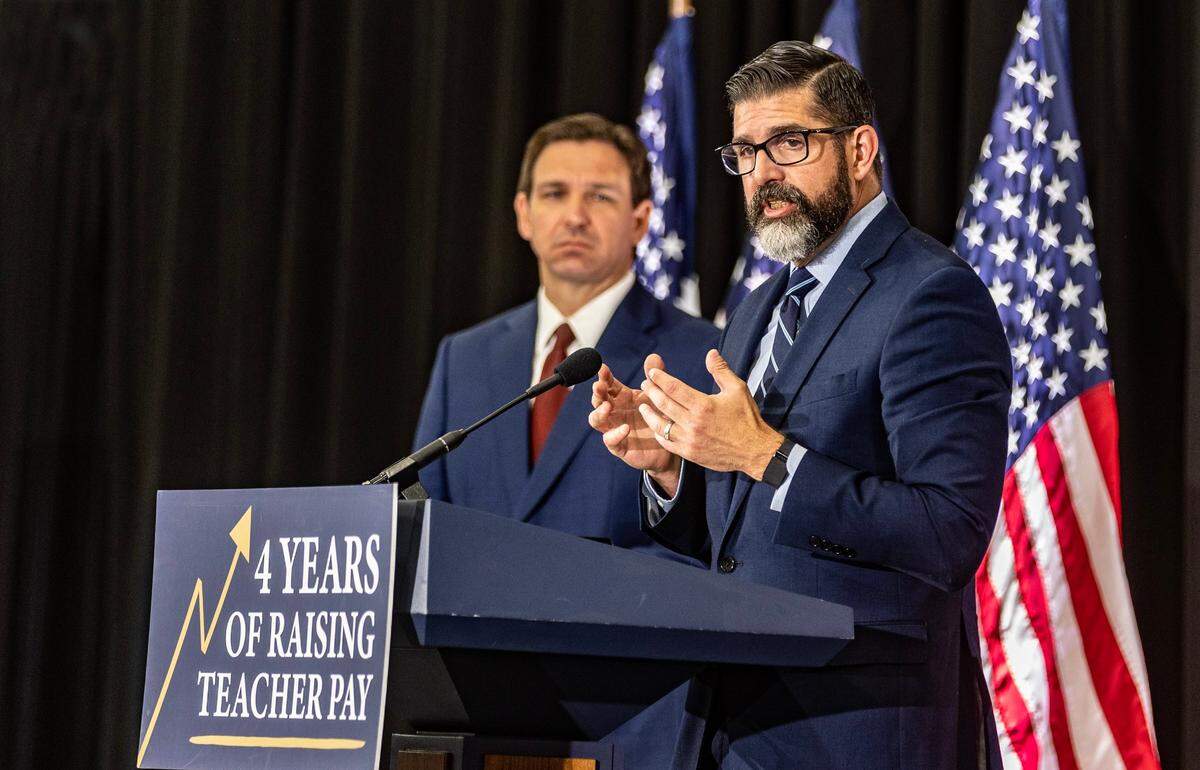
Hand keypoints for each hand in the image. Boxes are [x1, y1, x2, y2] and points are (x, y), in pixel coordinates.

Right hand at [589, 355, 681, 487]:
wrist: (670, 444)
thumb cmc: (661, 416)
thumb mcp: (659, 396)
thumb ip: (654, 379)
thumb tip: (654, 357)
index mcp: (622, 397)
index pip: (608, 384)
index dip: (604, 376)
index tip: (603, 368)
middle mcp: (614, 412)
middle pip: (598, 400)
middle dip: (597, 392)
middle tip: (599, 385)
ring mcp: (614, 428)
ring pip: (596, 420)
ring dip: (599, 412)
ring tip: (607, 406)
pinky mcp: (619, 446)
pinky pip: (611, 441)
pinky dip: (615, 434)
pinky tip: (625, 428)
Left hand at [638, 349, 783, 479]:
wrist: (755, 451)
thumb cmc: (747, 418)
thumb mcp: (737, 389)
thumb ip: (720, 370)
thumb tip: (710, 352)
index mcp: (703, 405)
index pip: (673, 388)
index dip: (660, 378)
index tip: (652, 372)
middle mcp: (693, 423)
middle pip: (663, 404)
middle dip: (651, 392)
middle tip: (645, 384)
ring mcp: (689, 440)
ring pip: (660, 425)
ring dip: (649, 414)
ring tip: (643, 405)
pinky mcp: (690, 453)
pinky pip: (667, 443)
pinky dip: (659, 433)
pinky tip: (656, 426)